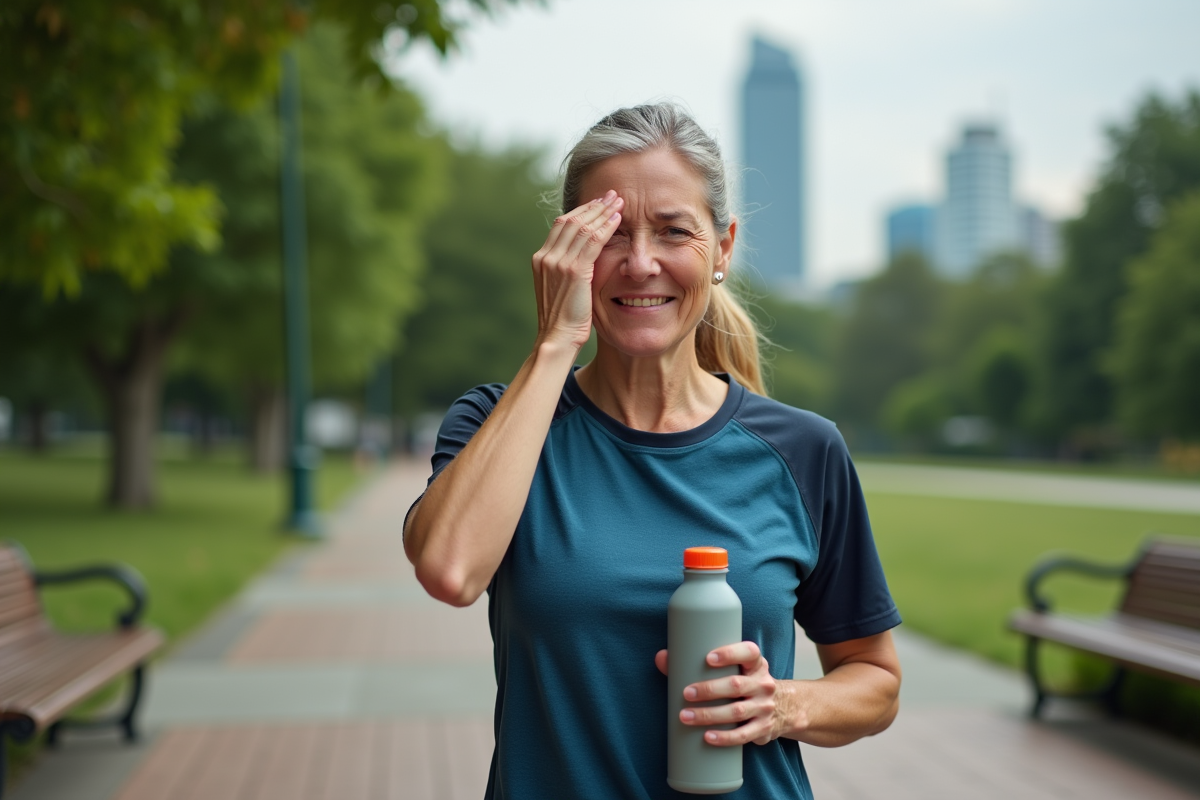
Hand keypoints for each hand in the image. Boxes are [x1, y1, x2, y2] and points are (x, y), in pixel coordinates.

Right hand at [531, 190, 622, 349]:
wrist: (557, 338)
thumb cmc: (563, 320)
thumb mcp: (561, 290)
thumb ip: (568, 271)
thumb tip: (583, 261)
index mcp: (541, 259)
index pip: (562, 226)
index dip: (582, 212)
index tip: (598, 204)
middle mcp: (546, 256)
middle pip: (571, 220)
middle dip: (593, 205)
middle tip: (611, 194)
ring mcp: (557, 262)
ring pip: (582, 226)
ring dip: (602, 211)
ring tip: (618, 201)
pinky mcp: (573, 270)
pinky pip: (592, 241)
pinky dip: (606, 227)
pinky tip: (618, 219)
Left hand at [655, 642, 785, 746]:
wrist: (785, 707)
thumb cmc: (746, 682)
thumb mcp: (736, 669)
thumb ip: (700, 662)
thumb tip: (662, 657)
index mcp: (756, 664)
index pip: (749, 653)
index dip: (730, 653)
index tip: (708, 658)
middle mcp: (763, 684)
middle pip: (736, 685)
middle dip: (709, 690)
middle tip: (686, 693)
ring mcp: (764, 707)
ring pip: (736, 712)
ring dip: (709, 715)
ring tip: (686, 716)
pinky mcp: (763, 728)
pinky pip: (743, 735)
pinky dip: (725, 737)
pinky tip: (707, 736)